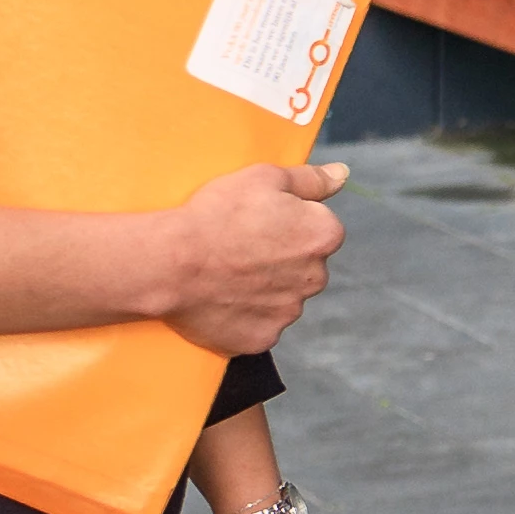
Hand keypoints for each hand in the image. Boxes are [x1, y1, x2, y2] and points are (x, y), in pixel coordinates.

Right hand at [149, 160, 347, 353]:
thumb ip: (310, 179)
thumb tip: (341, 174)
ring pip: (282, 298)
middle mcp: (316, 278)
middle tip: (240, 248)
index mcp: (324, 236)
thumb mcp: (264, 178)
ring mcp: (289, 312)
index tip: (258, 223)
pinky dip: (244, 316)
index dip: (288, 224)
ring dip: (263, 289)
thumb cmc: (217, 215)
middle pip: (304, 267)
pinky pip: (259, 325)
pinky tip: (221, 299)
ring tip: (226, 274)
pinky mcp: (262, 339)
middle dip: (280, 260)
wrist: (172, 263)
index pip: (319, 230)